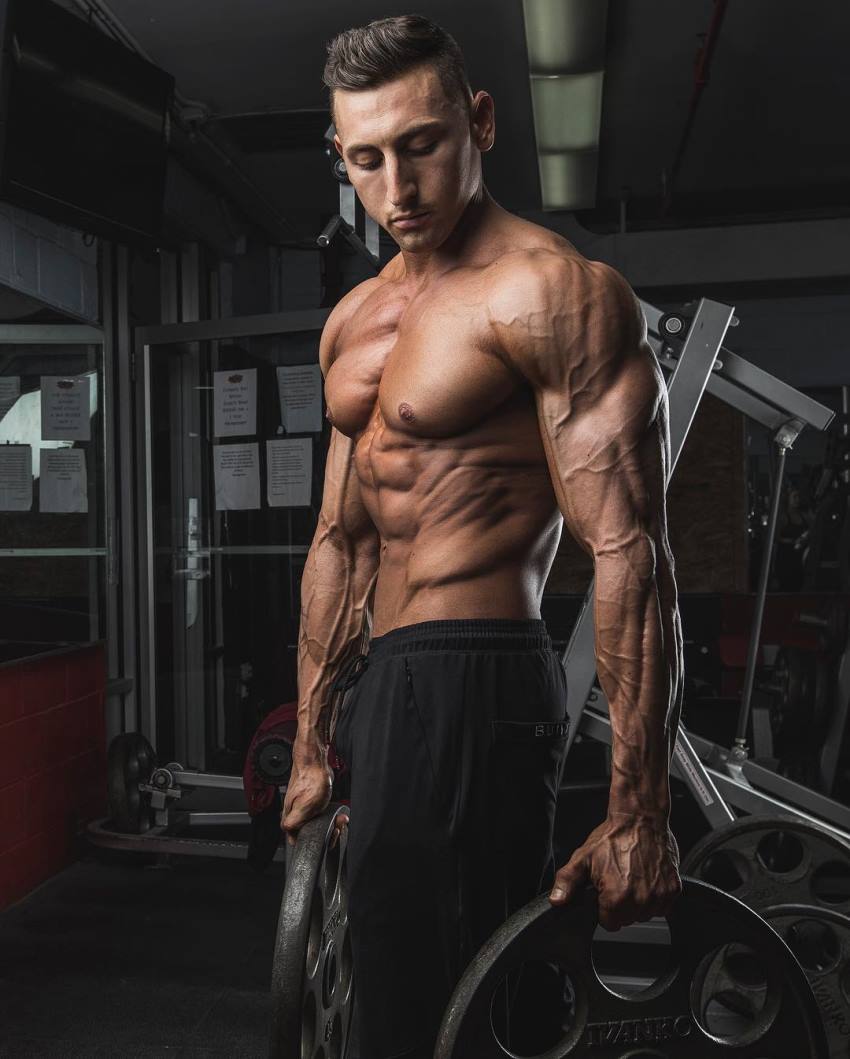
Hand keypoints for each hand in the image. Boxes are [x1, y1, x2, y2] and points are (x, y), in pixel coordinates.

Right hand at [281, 733, 345, 847]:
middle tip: (337, 827)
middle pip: (311, 835)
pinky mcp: (314, 805)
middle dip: (328, 834)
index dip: (316, 842)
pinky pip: (324, 817)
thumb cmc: (309, 780)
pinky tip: (339, 816)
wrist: (314, 762)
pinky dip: (333, 818)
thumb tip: (290, 836)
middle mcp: (296, 816)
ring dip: (332, 826)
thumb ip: (294, 823)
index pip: (299, 841)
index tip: (328, 835)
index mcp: (290, 820)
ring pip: (319, 827)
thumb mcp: (303, 806)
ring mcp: (305, 811)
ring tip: (340, 820)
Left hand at [548, 812, 681, 930]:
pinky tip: (646, 878)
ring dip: (639, 902)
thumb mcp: (582, 858)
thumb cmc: (613, 836)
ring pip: (645, 914)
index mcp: (616, 898)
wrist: (640, 818)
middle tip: (618, 879)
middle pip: (628, 920)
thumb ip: (566, 882)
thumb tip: (557, 901)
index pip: (609, 924)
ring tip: (632, 876)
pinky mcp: (674, 889)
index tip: (605, 890)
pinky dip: (655, 896)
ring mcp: (660, 896)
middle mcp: (641, 901)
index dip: (604, 907)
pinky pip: (663, 906)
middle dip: (621, 904)